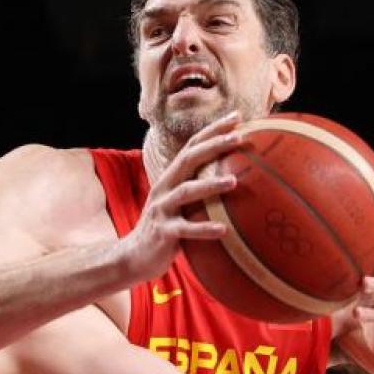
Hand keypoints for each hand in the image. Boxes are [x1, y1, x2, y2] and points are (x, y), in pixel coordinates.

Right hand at [119, 112, 245, 281]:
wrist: (134, 256)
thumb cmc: (167, 229)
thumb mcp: (180, 205)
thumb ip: (199, 190)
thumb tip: (236, 179)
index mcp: (171, 178)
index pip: (192, 146)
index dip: (213, 130)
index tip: (237, 117)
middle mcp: (164, 188)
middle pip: (188, 159)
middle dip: (214, 145)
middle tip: (239, 137)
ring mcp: (162, 209)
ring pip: (186, 191)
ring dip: (210, 185)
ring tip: (233, 181)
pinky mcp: (163, 232)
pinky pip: (186, 229)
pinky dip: (204, 229)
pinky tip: (224, 230)